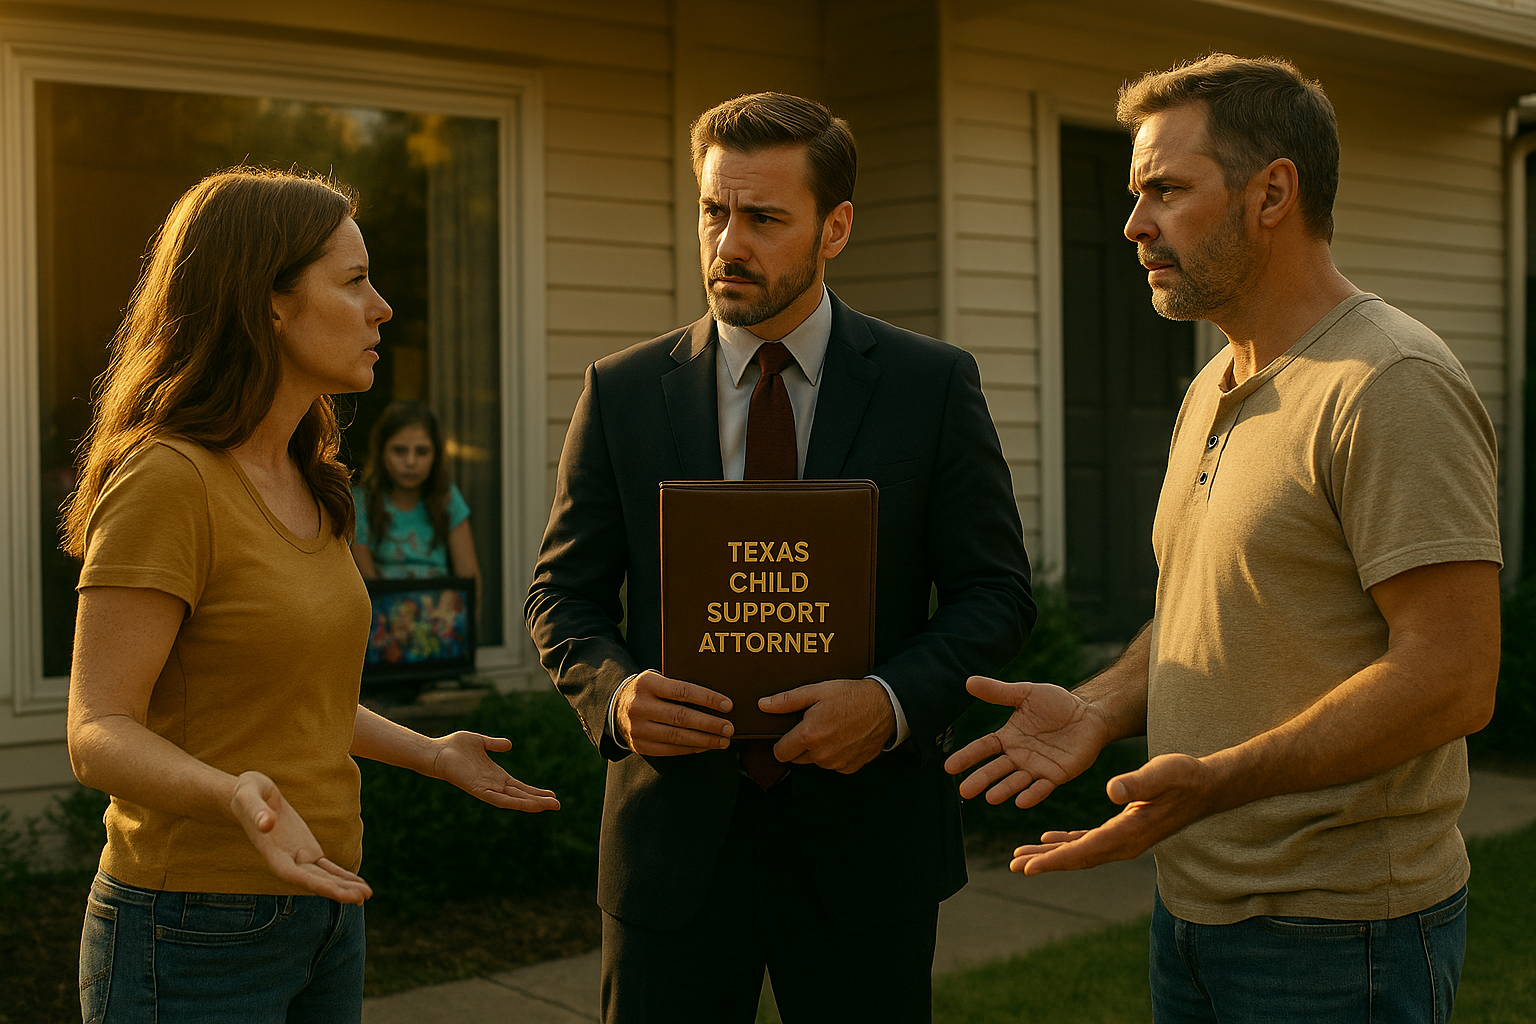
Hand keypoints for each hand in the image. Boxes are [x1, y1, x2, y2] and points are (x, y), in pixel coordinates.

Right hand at [231, 771, 372, 903]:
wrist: (248, 793)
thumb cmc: (246, 794)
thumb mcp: (248, 796)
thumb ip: (257, 811)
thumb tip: (267, 824)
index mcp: (272, 853)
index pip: (295, 875)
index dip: (317, 884)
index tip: (337, 893)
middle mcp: (286, 860)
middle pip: (314, 881)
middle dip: (337, 890)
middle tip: (363, 898)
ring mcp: (298, 856)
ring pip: (323, 876)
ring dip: (344, 886)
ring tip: (367, 895)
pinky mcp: (307, 849)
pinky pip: (326, 866)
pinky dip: (342, 875)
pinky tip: (356, 884)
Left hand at [431, 732, 560, 811]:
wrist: (436, 752)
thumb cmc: (454, 746)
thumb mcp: (480, 742)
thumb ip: (494, 744)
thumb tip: (509, 744)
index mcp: (495, 775)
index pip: (519, 787)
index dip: (535, 791)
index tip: (551, 794)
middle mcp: (493, 784)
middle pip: (520, 795)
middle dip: (539, 801)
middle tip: (558, 805)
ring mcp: (486, 788)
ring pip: (513, 800)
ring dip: (531, 804)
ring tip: (549, 806)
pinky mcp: (477, 790)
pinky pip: (498, 799)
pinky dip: (514, 802)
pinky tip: (527, 805)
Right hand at [615, 670, 733, 755]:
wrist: (616, 707)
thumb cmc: (649, 691)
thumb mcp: (658, 681)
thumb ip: (679, 687)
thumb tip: (716, 701)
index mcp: (647, 684)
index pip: (682, 691)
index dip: (707, 699)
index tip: (728, 705)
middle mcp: (640, 706)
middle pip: (681, 717)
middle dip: (709, 724)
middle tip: (729, 728)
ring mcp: (638, 728)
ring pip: (677, 736)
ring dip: (704, 740)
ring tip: (723, 740)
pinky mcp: (639, 745)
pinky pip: (670, 749)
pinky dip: (691, 748)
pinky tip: (706, 746)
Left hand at [761, 678, 894, 773]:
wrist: (884, 706)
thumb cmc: (851, 697)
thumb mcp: (817, 691)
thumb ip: (787, 701)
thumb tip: (764, 705)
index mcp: (809, 735)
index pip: (780, 753)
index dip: (782, 742)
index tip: (789, 733)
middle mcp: (821, 754)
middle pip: (797, 758)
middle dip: (801, 744)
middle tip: (815, 724)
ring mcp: (836, 763)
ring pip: (815, 761)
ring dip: (818, 749)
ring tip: (832, 728)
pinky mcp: (849, 767)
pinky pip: (833, 764)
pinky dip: (835, 754)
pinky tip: (843, 737)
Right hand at [944, 676, 1110, 807]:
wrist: (1090, 714)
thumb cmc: (1057, 703)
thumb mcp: (1025, 693)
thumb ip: (998, 692)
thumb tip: (968, 681)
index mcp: (1009, 738)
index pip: (983, 748)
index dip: (967, 757)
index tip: (949, 767)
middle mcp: (1019, 756)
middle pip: (996, 769)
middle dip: (981, 779)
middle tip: (965, 790)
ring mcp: (1037, 768)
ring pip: (1016, 781)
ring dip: (1003, 789)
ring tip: (990, 798)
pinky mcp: (1057, 775)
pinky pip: (1042, 787)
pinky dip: (1032, 794)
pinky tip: (1021, 801)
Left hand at [1008, 753, 1215, 873]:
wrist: (1207, 786)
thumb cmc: (1186, 777)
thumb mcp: (1163, 772)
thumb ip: (1138, 782)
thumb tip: (1112, 790)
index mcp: (1129, 833)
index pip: (1084, 851)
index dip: (1054, 860)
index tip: (1028, 867)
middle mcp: (1125, 843)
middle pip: (1077, 858)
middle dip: (1045, 862)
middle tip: (1013, 865)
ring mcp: (1125, 840)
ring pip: (1081, 852)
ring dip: (1052, 855)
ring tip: (1021, 857)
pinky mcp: (1124, 831)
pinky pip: (1090, 842)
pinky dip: (1068, 843)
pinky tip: (1050, 839)